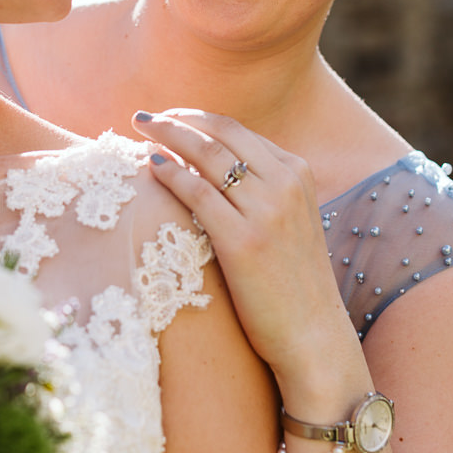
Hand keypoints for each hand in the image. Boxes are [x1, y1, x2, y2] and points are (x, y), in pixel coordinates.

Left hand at [133, 108, 364, 400]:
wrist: (313, 335)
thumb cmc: (292, 284)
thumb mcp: (289, 223)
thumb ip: (263, 191)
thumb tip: (212, 169)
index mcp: (298, 173)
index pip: (239, 131)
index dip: (199, 120)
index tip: (171, 118)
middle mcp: (286, 183)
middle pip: (221, 134)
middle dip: (178, 119)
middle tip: (144, 117)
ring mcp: (267, 211)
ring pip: (207, 156)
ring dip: (168, 136)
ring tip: (139, 130)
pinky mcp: (244, 241)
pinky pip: (198, 193)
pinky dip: (171, 174)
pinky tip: (150, 166)